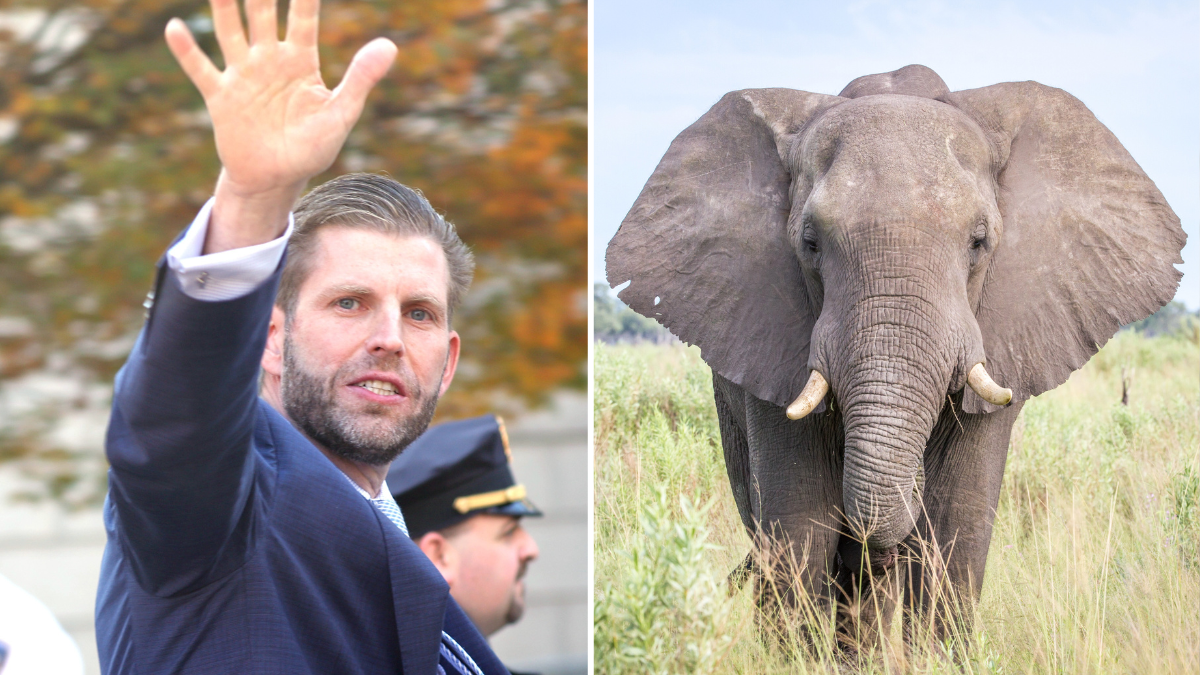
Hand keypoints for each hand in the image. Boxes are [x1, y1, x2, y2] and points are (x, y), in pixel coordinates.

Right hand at [164, 0, 396, 251]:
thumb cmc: (312, 146)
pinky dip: (187, 50)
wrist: (277, 178)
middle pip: (260, 12)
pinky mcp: (221, 97)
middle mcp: (269, 60)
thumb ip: (361, 78)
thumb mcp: (341, 113)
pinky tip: (175, 26)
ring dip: (222, 6)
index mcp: (300, 60)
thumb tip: (389, 45)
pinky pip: (202, 69)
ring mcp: (243, 75)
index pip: (302, 16)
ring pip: (229, 31)